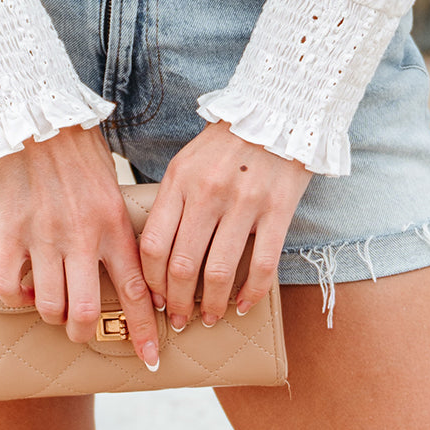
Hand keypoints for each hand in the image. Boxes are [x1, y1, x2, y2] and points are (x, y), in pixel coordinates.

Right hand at [0, 124, 160, 369]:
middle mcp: (82, 235)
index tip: (151, 359)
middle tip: (83, 326)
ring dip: (53, 315)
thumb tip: (126, 258)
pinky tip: (23, 287)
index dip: (143, 332)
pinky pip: (10, 287)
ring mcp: (44, 236)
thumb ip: (115, 222)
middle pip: (87, 313)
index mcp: (113, 222)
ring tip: (53, 303)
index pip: (137, 290)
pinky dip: (17, 297)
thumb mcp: (109, 182)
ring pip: (50, 308)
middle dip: (86, 331)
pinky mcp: (10, 231)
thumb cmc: (75, 145)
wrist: (33, 113)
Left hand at [136, 119, 312, 330]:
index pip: (153, 243)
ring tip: (210, 316)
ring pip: (220, 272)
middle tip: (180, 318)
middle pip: (183, 265)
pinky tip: (243, 304)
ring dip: (212, 305)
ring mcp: (245, 201)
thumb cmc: (225, 144)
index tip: (155, 299)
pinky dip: (252, 294)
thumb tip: (155, 255)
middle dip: (178, 302)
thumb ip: (171, 201)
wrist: (277, 111)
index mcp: (180, 179)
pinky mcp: (278, 209)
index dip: (151, 281)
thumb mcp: (187, 162)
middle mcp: (208, 191)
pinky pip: (263, 266)